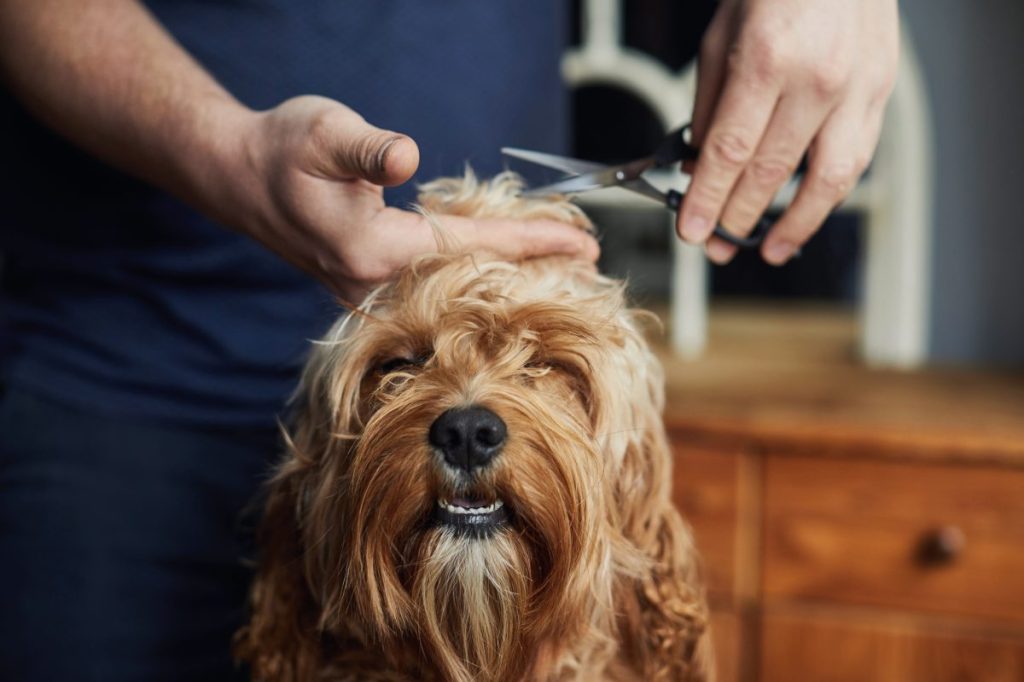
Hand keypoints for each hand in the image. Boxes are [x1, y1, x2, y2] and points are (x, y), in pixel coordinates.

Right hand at [230, 96, 598, 302]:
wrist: (239, 178)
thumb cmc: (282, 150)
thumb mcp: (323, 132)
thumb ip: (366, 150)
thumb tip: (405, 157)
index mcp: (374, 249)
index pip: (472, 248)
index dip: (530, 243)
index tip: (581, 243)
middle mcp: (375, 283)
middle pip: (472, 281)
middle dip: (533, 270)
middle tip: (590, 261)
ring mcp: (370, 293)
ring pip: (455, 289)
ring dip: (507, 278)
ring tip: (559, 269)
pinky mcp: (367, 287)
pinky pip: (435, 287)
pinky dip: (475, 277)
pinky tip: (501, 271)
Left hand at [679, 0, 898, 264]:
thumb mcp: (720, 41)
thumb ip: (709, 109)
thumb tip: (697, 167)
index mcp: (767, 61)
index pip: (730, 152)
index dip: (707, 199)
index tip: (692, 231)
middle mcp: (817, 79)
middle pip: (771, 172)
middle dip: (738, 217)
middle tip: (716, 244)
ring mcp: (858, 87)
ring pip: (828, 180)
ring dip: (795, 224)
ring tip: (769, 250)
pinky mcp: (882, 92)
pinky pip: (857, 159)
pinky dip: (829, 195)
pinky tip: (806, 214)